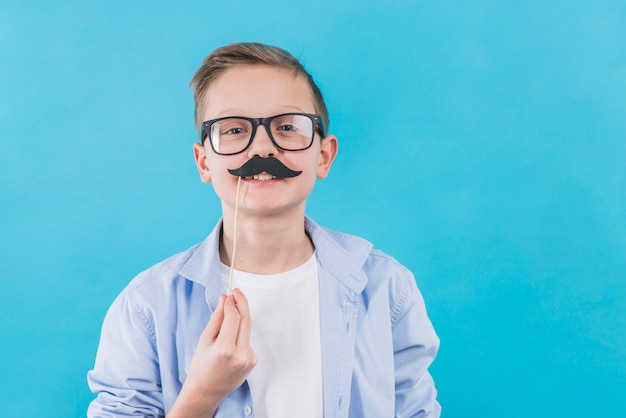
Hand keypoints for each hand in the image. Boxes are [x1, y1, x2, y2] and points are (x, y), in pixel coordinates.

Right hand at [168, 289, 255, 416]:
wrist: (207, 391)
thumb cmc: (201, 366)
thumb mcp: (204, 340)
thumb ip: (217, 318)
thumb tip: (225, 299)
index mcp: (225, 349)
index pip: (234, 318)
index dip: (232, 303)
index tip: (230, 294)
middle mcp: (240, 355)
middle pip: (246, 320)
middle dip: (242, 304)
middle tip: (236, 292)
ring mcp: (249, 359)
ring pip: (247, 330)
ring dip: (239, 320)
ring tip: (226, 321)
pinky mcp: (253, 361)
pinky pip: (247, 340)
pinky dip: (240, 335)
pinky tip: (230, 343)